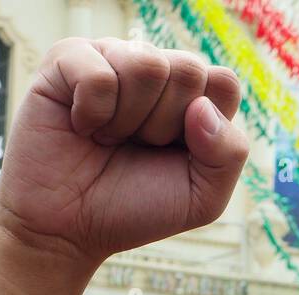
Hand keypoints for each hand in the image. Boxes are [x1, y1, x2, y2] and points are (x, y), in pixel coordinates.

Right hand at [0, 37, 247, 265]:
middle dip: (165, 125)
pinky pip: (99, 73)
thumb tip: (201, 106)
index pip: (223, 83)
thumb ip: (229, 154)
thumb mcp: (202, 198)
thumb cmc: (134, 209)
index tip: (175, 155)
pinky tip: (81, 127)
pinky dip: (92, 113)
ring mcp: (112, 59)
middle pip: (189, 69)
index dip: (204, 126)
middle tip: (137, 148)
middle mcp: (155, 72)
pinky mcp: (68, 60)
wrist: (68, 230)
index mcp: (191, 97)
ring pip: (147, 64)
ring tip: (108, 138)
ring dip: (128, 119)